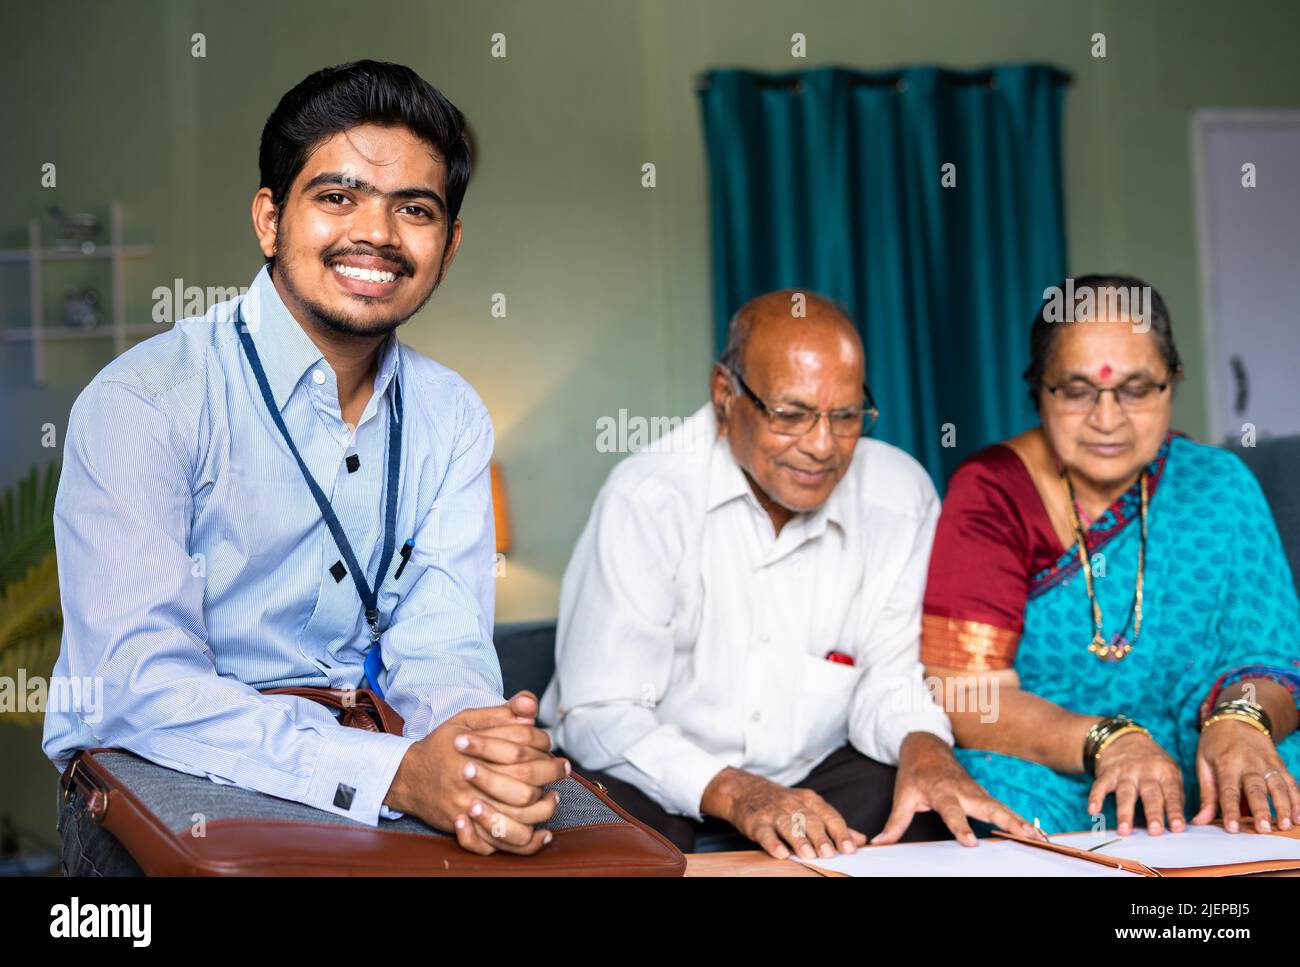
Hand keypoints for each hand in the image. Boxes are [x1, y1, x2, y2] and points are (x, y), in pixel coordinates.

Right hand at [385, 695, 568, 854]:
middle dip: (549, 774)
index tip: (551, 745)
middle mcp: (470, 781)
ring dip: (542, 809)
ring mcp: (467, 809)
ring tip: (552, 798)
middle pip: (523, 782)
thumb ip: (499, 713)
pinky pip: (498, 844)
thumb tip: (529, 706)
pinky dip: (524, 842)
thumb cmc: (442, 746)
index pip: (520, 744)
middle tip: (562, 769)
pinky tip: (540, 832)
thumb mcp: (466, 720)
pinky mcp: (465, 830)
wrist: (407, 777)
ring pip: (516, 817)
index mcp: (473, 750)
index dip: (542, 743)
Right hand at [701, 768, 866, 859]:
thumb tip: (860, 840)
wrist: (746, 791)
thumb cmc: (785, 804)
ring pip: (788, 825)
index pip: (829, 816)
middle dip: (821, 837)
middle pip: (810, 820)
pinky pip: (765, 832)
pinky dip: (773, 843)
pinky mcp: (756, 821)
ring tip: (808, 855)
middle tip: (830, 854)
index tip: (849, 848)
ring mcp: (774, 812)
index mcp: (810, 800)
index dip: (840, 832)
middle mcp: (793, 804)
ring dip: (799, 840)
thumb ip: (834, 824)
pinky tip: (780, 853)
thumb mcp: (810, 808)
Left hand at [874, 731, 1040, 846]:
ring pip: (1000, 807)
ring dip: (1019, 820)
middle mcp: (963, 791)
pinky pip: (1002, 808)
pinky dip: (1019, 818)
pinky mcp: (983, 795)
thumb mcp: (902, 795)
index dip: (961, 827)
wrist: (926, 746)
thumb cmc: (914, 773)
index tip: (971, 842)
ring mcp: (976, 792)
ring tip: (1038, 837)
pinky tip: (1033, 832)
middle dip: (1007, 821)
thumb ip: (895, 822)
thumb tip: (880, 842)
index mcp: (941, 791)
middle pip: (987, 807)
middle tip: (1025, 835)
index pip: (952, 812)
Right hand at [1087, 730, 1183, 834]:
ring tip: (1124, 830)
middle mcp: (1145, 772)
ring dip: (1124, 812)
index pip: (1172, 794)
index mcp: (1165, 772)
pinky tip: (1093, 810)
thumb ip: (1176, 795)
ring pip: (1125, 794)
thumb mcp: (1171, 771)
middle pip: (1150, 795)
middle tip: (1155, 831)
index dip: (1175, 811)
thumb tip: (1178, 824)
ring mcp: (1125, 772)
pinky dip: (1095, 797)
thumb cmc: (1152, 762)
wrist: (1123, 738)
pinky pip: (1100, 786)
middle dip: (1153, 813)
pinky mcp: (1107, 773)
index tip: (1178, 828)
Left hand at [1193, 719, 1299, 832]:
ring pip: (1278, 786)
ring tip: (1286, 826)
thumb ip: (1206, 793)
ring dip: (1284, 807)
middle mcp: (1249, 763)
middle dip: (1261, 810)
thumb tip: (1200, 821)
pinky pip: (1291, 782)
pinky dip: (1297, 800)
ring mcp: (1267, 763)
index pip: (1228, 790)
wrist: (1237, 718)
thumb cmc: (1215, 744)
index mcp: (1226, 763)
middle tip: (1264, 830)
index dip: (1230, 810)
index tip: (1232, 828)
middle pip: (1256, 789)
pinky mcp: (1279, 765)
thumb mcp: (1203, 763)